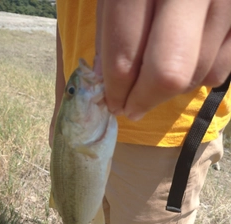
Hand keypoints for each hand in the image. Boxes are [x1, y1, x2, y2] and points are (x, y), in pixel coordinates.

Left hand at [99, 0, 230, 119]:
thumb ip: (108, 32)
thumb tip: (107, 82)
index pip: (126, 55)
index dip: (116, 90)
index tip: (113, 104)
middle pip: (167, 73)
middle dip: (144, 100)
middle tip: (131, 109)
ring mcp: (226, 3)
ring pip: (195, 75)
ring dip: (169, 90)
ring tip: (155, 80)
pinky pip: (220, 72)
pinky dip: (198, 78)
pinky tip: (185, 65)